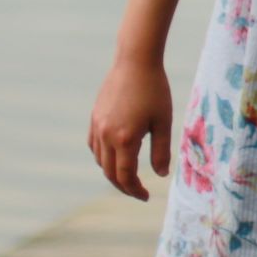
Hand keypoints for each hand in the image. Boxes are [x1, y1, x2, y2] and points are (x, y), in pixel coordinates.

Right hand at [88, 57, 175, 200]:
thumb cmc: (155, 89)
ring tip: (128, 176)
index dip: (135, 190)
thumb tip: (161, 174)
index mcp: (124, 139)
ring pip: (100, 160)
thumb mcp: (163, 121)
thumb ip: (161, 151)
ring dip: (112, 172)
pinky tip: (115, 156)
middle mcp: (106, 135)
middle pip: (110, 172)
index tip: (146, 196)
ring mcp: (97, 126)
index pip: (126, 176)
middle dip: (124, 186)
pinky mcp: (94, 117)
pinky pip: (94, 145)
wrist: (135, 60)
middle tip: (138, 191)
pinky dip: (103, 157)